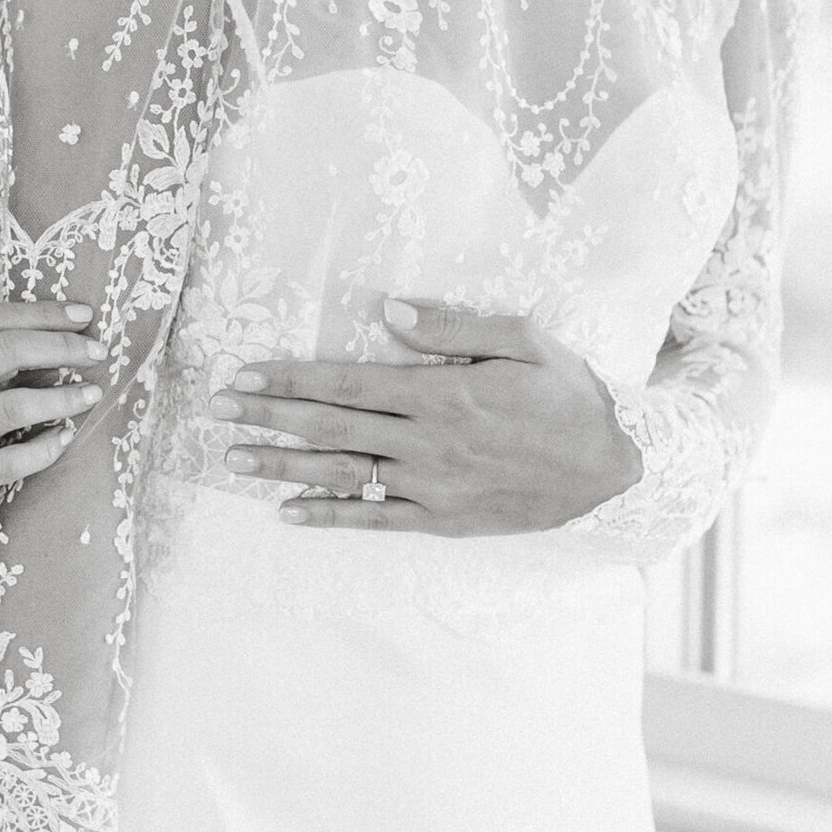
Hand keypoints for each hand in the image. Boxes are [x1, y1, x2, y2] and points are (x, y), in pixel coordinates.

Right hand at [0, 301, 104, 556]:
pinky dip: (46, 447)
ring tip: (90, 393)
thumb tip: (19, 341)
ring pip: (16, 404)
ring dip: (64, 397)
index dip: (44, 312)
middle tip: (98, 349)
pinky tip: (64, 438)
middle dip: (65, 346)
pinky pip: (10, 461)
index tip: (80, 312)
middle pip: (10, 350)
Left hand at [209, 298, 641, 535]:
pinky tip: (287, 512)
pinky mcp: (443, 521)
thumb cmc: (569, 395)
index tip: (243, 375)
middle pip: (330, 428)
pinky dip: (329, 517)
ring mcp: (432, 486)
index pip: (346, 384)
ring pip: (342, 475)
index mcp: (441, 392)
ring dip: (282, 467)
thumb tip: (388, 310)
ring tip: (232, 460)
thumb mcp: (524, 339)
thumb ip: (453, 326)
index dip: (289, 380)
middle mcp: (427, 442)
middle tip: (215, 410)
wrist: (615, 470)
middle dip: (268, 417)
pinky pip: (374, 521)